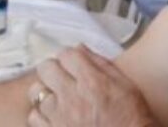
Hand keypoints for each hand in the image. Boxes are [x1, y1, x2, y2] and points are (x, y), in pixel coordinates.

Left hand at [28, 46, 156, 126]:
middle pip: (46, 68)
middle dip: (54, 70)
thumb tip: (80, 48)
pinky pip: (34, 116)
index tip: (73, 64)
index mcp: (93, 83)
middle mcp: (73, 98)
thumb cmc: (133, 121)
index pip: (66, 54)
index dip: (70, 58)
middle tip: (63, 79)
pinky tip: (55, 116)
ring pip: (37, 91)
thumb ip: (102, 64)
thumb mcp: (127, 87)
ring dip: (47, 93)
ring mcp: (60, 117)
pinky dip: (42, 115)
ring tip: (60, 100)